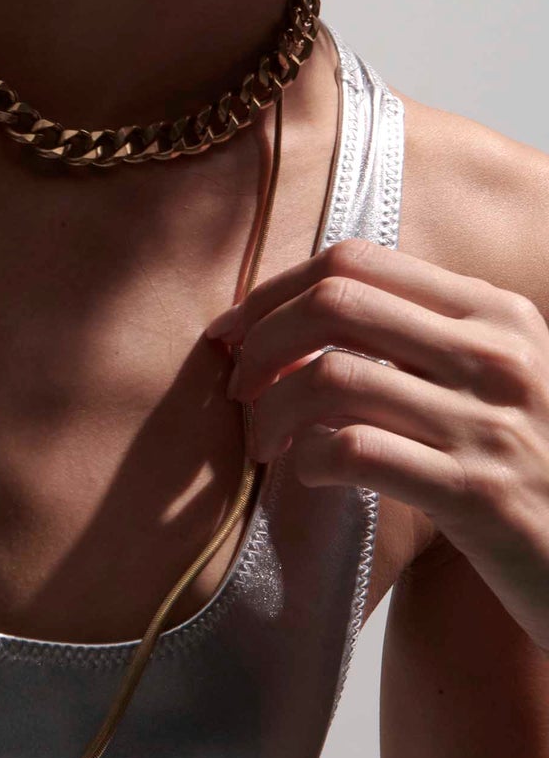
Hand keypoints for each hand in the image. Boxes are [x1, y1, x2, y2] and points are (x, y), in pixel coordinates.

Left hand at [203, 236, 548, 654]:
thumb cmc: (528, 463)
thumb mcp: (497, 376)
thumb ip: (424, 332)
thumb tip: (299, 304)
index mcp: (495, 312)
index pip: (355, 260)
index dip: (276, 290)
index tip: (237, 330)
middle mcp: (498, 356)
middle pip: (335, 303)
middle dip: (261, 341)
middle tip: (238, 386)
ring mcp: (491, 425)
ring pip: (332, 377)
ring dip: (273, 409)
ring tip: (264, 441)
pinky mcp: (480, 496)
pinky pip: (356, 451)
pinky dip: (309, 458)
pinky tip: (308, 473)